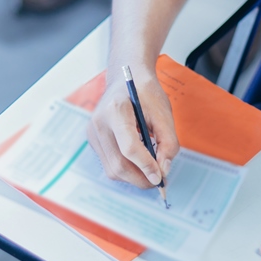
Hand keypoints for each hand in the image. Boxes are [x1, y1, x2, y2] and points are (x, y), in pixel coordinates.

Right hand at [87, 67, 179, 189]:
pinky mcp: (92, 140)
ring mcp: (92, 133)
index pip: (129, 147)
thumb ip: (168, 142)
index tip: (161, 177)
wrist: (126, 80)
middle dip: (140, 178)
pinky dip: (126, 169)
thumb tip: (163, 170)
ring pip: (112, 169)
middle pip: (118, 164)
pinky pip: (109, 164)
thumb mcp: (163, 113)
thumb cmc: (146, 94)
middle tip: (159, 180)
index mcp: (116, 110)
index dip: (146, 166)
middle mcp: (99, 123)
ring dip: (134, 176)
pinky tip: (138, 161)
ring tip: (150, 170)